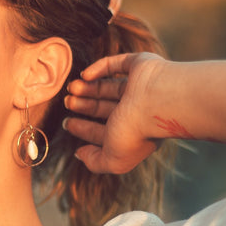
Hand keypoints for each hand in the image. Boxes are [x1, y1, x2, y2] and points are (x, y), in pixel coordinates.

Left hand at [63, 52, 165, 173]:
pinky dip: (99, 68)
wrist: (159, 102)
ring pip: (109, 86)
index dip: (84, 128)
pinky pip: (117, 63)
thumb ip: (95, 162)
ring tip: (71, 88)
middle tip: (67, 102)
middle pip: (105, 107)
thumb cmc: (136, 133)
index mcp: (134, 133)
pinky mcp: (141, 66)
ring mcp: (141, 87)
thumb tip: (79, 154)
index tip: (66, 124)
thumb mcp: (112, 160)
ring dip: (88, 88)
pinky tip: (85, 75)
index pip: (105, 131)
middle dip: (84, 105)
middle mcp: (138, 110)